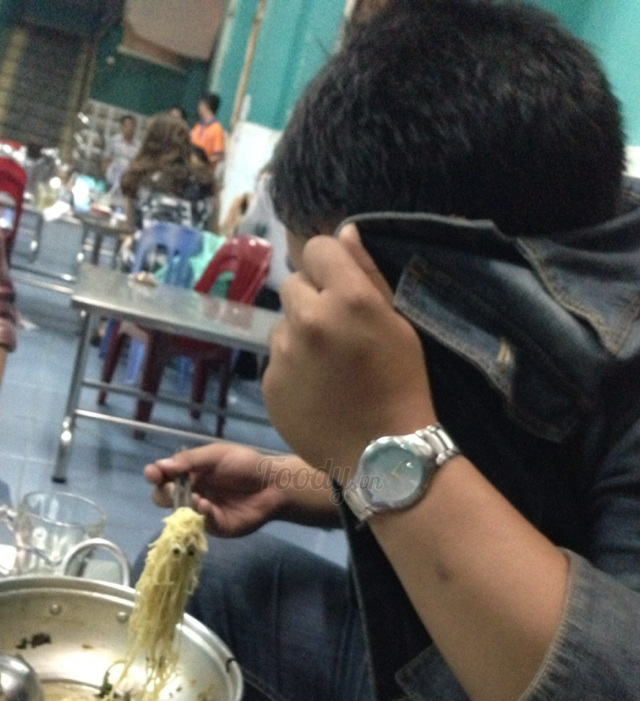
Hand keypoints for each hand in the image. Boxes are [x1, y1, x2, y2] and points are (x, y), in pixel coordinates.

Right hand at [144, 442, 338, 536]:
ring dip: (181, 504)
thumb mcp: (216, 455)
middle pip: (164, 497)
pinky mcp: (214, 526)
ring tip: (194, 497)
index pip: (163, 475)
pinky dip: (199, 514)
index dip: (155, 474)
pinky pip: (199, 523)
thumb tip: (160, 465)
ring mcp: (201, 511)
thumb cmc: (245, 464)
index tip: (153, 473)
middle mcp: (191, 492)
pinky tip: (205, 506)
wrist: (272, 484)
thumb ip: (190, 460)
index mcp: (189, 473)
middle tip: (171, 487)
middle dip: (163, 492)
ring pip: (178, 513)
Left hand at [263, 224, 435, 477]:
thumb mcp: (397, 324)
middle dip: (313, 302)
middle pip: (295, 286)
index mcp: (347, 298)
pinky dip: (291, 370)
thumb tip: (344, 230)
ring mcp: (284, 354)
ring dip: (299, 337)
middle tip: (337, 335)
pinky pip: (276, 361)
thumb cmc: (402, 384)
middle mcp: (309, 319)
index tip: (342, 288)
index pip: (318, 248)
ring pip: (282, 326)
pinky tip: (316, 391)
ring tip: (327, 370)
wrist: (382, 452)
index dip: (330, 265)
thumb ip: (366, 273)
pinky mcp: (269, 384)